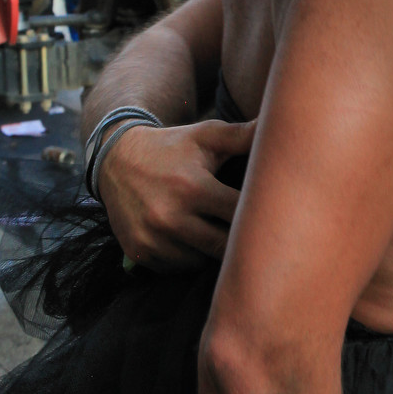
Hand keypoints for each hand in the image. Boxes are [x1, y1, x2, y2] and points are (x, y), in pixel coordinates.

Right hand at [96, 119, 256, 270]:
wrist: (115, 160)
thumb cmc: (173, 147)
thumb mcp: (206, 135)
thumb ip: (243, 135)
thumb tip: (277, 125)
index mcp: (193, 187)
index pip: (240, 215)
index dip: (258, 216)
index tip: (270, 214)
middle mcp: (171, 216)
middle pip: (225, 246)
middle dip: (240, 240)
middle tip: (252, 232)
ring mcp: (153, 238)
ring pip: (203, 261)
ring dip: (213, 251)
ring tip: (217, 231)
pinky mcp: (140, 252)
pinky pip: (178, 268)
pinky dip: (189, 257)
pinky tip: (192, 238)